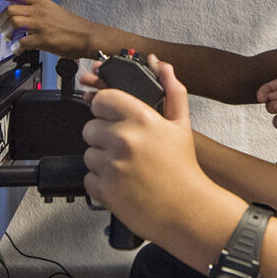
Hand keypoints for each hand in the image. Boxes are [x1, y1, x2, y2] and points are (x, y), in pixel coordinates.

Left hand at [0, 0, 96, 57]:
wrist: (88, 36)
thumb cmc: (74, 26)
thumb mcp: (55, 11)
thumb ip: (39, 12)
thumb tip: (25, 18)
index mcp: (42, 3)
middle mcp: (40, 11)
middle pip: (10, 10)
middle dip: (1, 20)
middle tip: (1, 29)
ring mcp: (41, 24)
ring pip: (13, 23)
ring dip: (6, 32)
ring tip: (8, 38)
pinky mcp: (44, 39)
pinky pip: (23, 42)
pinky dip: (16, 47)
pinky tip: (18, 49)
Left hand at [80, 58, 213, 240]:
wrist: (188, 211)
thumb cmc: (184, 169)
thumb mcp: (181, 125)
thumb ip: (172, 91)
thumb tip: (164, 67)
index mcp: (142, 119)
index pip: (102, 99)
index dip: (106, 108)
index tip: (113, 117)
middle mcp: (124, 140)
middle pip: (90, 127)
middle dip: (104, 137)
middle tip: (124, 148)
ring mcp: (112, 166)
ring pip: (88, 153)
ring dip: (102, 161)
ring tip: (126, 167)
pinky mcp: (105, 190)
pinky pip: (89, 178)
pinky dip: (101, 183)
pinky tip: (122, 183)